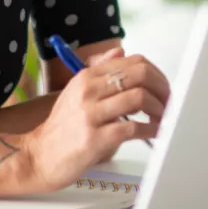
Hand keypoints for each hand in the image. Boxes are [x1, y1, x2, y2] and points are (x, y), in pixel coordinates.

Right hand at [19, 48, 168, 190]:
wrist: (38, 157)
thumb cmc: (63, 127)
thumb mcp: (77, 92)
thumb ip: (101, 72)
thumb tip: (122, 51)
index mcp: (87, 76)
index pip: (133, 61)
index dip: (157, 73)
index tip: (164, 87)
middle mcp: (88, 90)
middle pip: (140, 74)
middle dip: (163, 88)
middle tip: (169, 102)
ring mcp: (90, 114)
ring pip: (139, 97)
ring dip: (159, 109)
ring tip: (163, 118)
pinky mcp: (94, 138)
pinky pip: (132, 128)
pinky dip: (150, 130)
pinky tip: (154, 133)